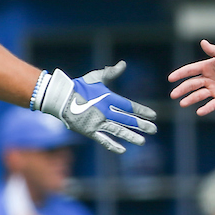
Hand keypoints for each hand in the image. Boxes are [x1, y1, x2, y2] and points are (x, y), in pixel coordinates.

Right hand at [37, 60, 157, 154]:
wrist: (60, 97)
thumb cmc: (78, 86)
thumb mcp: (95, 77)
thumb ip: (111, 73)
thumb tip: (123, 64)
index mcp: (108, 98)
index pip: (129, 106)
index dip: (142, 110)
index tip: (154, 115)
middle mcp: (105, 111)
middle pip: (127, 119)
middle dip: (141, 125)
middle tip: (154, 130)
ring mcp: (98, 122)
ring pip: (118, 131)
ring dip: (131, 136)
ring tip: (143, 142)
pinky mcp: (89, 131)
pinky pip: (103, 140)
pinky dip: (113, 145)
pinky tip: (123, 150)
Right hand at [168, 40, 214, 114]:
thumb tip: (203, 42)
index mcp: (208, 67)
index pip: (190, 71)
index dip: (180, 74)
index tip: (170, 78)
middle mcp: (209, 79)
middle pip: (192, 85)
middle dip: (182, 89)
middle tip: (173, 94)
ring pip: (199, 95)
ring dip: (190, 99)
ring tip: (182, 103)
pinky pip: (212, 105)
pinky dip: (205, 108)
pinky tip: (199, 111)